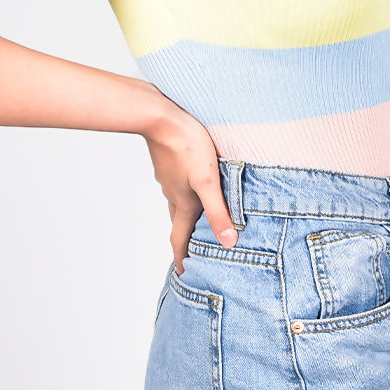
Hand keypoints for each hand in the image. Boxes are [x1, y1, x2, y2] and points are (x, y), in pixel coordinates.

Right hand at [143, 97, 237, 274]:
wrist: (160, 116)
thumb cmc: (187, 146)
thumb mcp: (208, 181)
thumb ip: (219, 211)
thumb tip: (229, 242)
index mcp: (183, 202)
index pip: (180, 238)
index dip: (182, 257)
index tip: (184, 273)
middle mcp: (173, 193)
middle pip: (178, 222)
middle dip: (184, 238)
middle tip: (191, 250)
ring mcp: (167, 177)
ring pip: (176, 201)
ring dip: (185, 215)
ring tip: (196, 219)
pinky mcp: (167, 161)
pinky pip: (175, 183)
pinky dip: (183, 192)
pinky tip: (190, 182)